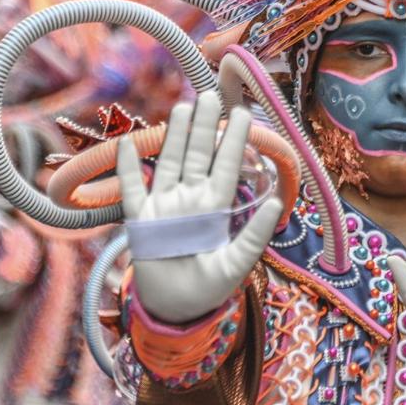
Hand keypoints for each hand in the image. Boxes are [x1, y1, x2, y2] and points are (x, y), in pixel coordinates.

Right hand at [117, 91, 282, 322]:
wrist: (176, 309)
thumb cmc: (210, 286)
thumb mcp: (238, 264)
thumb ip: (255, 235)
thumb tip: (277, 202)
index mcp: (216, 208)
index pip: (227, 166)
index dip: (234, 141)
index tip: (242, 113)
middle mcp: (190, 200)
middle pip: (197, 156)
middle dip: (203, 127)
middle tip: (209, 95)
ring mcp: (164, 207)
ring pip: (169, 164)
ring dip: (173, 137)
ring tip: (181, 109)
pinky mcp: (140, 221)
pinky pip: (132, 190)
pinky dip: (128, 168)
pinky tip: (127, 144)